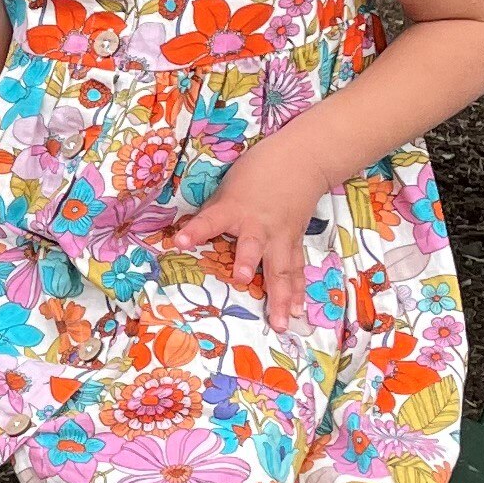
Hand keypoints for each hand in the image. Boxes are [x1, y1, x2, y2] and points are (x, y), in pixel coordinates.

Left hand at [166, 149, 328, 306]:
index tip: (180, 242)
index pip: (211, 220)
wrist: (303, 161)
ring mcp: (280, 237)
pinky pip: (295, 270)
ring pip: (280, 269)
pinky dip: (297, 292)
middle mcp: (259, 226)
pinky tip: (296, 312)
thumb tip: (188, 233)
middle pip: (252, 247)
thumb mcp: (228, 187)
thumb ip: (212, 213)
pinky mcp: (295, 242)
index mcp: (236, 209)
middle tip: (240, 279)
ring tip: (279, 321)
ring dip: (279, 296)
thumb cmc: (259, 171)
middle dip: (246, 263)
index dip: (196, 230)